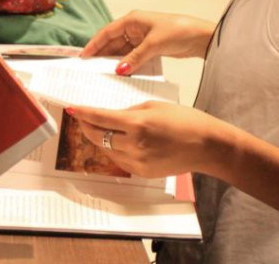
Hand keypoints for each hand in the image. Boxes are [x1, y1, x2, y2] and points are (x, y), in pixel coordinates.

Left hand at [69, 102, 229, 178]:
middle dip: (86, 126)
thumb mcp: (153, 107)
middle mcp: (134, 145)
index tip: (72, 108)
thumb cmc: (185, 120)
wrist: (207, 146)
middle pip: (97, 136)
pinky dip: (113, 149)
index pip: (100, 118)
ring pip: (106, 150)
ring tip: (97, 128)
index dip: (82, 113)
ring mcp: (138, 161)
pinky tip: (115, 141)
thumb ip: (128, 112)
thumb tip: (110, 115)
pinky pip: (119, 160)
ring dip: (98, 138)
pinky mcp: (143, 172)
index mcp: (137, 124)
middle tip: (81, 117)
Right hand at [80, 10, 214, 75]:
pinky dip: (127, 64)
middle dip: (102, 55)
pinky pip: (133, 56)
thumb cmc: (178, 32)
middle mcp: (134, 27)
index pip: (106, 32)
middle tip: (90, 69)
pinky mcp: (149, 47)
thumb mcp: (154, 45)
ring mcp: (141, 38)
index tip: (83, 57)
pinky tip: (122, 74)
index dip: (94, 44)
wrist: (202, 37)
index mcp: (132, 20)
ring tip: (103, 74)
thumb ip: (135, 58)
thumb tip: (119, 70)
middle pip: (113, 42)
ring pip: (122, 50)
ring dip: (115, 61)